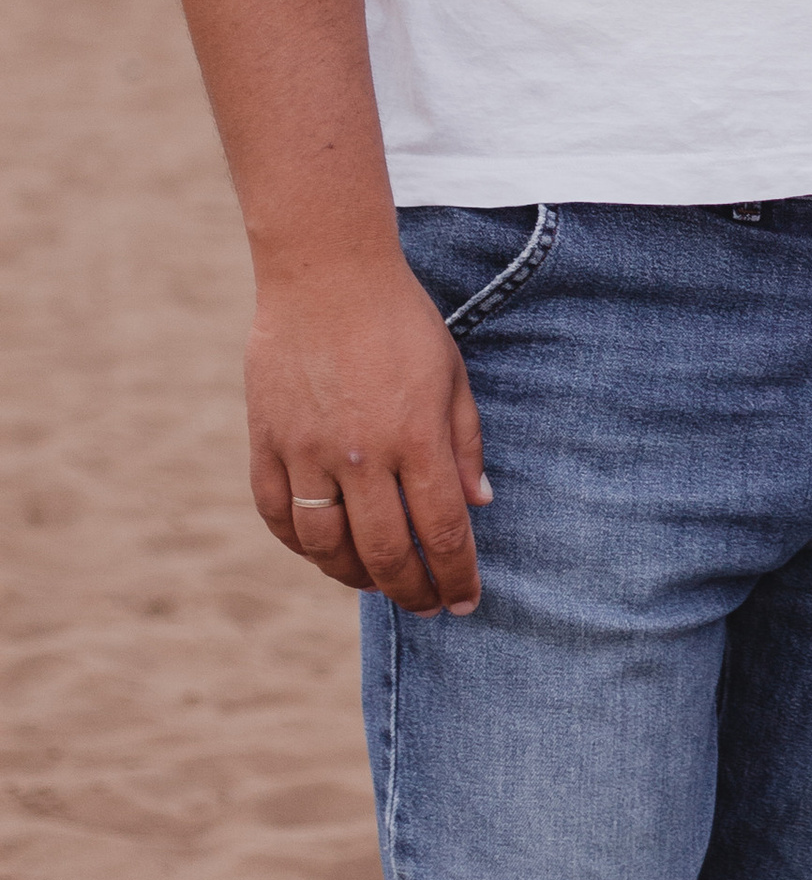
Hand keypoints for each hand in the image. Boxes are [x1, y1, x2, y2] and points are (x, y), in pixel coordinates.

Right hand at [245, 254, 493, 611]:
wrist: (326, 273)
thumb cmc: (401, 321)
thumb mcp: (452, 376)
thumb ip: (465, 445)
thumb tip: (477, 506)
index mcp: (415, 437)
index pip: (442, 532)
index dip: (456, 576)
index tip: (464, 601)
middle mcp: (360, 453)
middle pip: (384, 553)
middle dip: (411, 591)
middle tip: (425, 605)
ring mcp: (306, 449)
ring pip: (324, 545)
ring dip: (353, 576)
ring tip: (376, 581)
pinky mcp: (266, 440)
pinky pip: (275, 513)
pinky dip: (298, 543)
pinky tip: (321, 549)